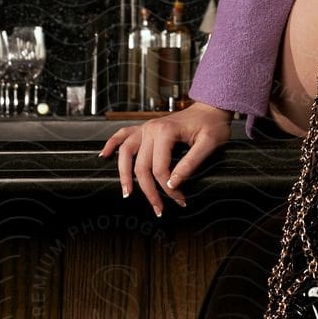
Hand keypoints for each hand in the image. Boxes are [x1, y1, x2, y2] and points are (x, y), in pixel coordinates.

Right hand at [99, 101, 235, 215]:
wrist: (210, 108)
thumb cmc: (212, 125)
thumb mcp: (210, 144)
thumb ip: (191, 163)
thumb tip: (174, 183)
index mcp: (166, 131)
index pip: (160, 168)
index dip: (168, 188)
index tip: (180, 199)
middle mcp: (151, 129)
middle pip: (141, 166)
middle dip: (149, 191)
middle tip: (158, 209)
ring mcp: (146, 128)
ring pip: (126, 153)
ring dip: (123, 174)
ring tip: (127, 193)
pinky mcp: (145, 129)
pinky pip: (122, 135)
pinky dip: (112, 144)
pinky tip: (105, 155)